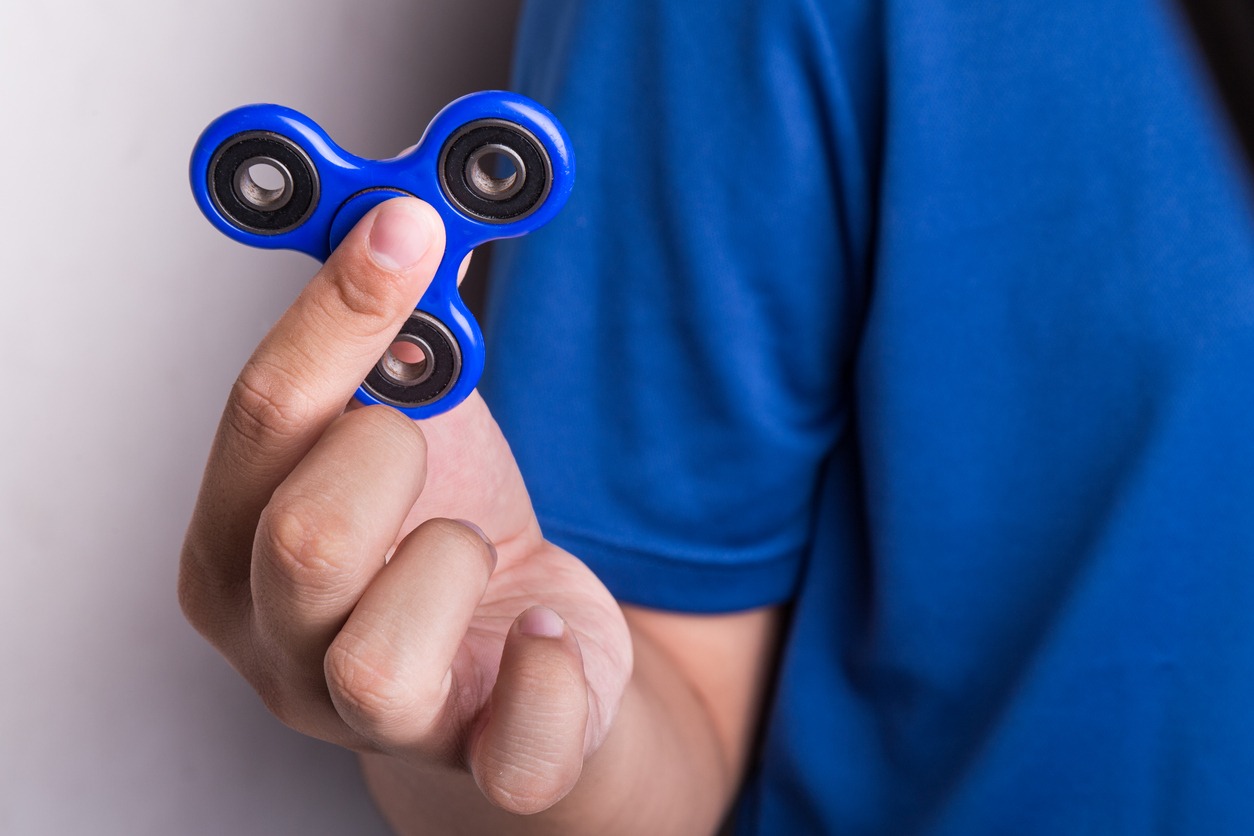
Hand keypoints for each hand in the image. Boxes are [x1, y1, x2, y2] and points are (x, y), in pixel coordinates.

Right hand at [178, 197, 631, 813]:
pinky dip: (550, 668)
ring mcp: (364, 723)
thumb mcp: (416, 423)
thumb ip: (401, 329)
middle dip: (399, 455)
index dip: (340, 312)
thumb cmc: (445, 534)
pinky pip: (514, 744)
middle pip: (306, 537)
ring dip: (458, 563)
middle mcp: (274, 645)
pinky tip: (544, 628)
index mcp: (234, 543)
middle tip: (427, 444)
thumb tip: (417, 208)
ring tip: (471, 552)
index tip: (407, 225)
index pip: (261, 415)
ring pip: (383, 656)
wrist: (521, 651)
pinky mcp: (476, 764)